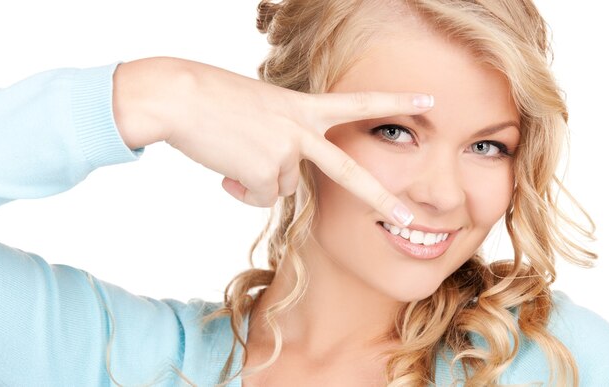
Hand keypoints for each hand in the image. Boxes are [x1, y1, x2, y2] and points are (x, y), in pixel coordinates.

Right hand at [113, 57, 432, 226]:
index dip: (395, 101)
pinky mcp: (264, 172)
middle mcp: (302, 129)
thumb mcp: (262, 111)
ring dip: (258, 179)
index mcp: (304, 106)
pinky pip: (259, 197)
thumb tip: (275, 183)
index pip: (359, 103)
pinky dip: (242, 190)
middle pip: (349, 172)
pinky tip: (225, 168)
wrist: (180, 97)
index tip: (428, 100)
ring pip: (281, 188)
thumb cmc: (215, 100)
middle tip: (410, 220)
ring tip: (233, 153)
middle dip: (381, 199)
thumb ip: (282, 139)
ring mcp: (285, 151)